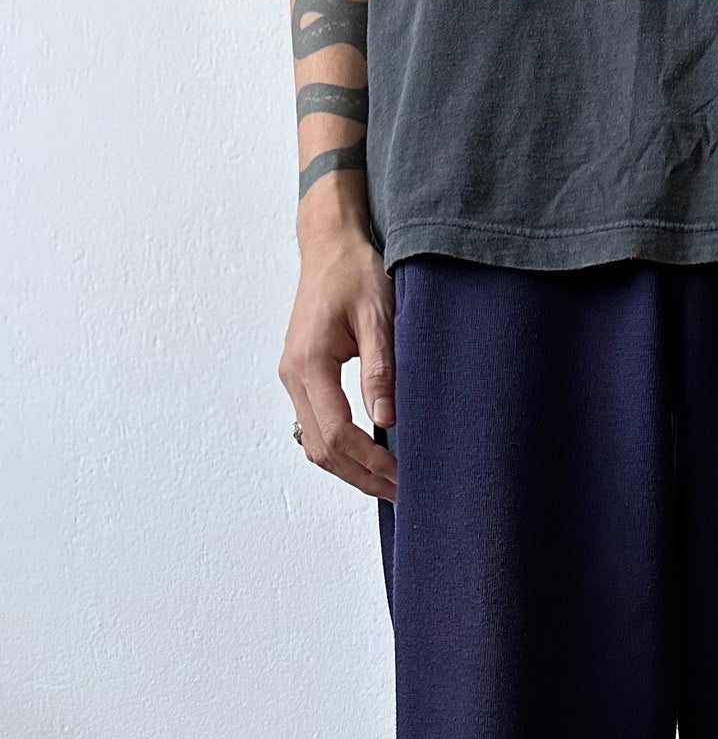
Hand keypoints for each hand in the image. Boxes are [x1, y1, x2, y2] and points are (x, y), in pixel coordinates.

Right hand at [279, 221, 397, 501]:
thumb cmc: (354, 272)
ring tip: (389, 483)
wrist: (329, 245)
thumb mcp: (378, 317)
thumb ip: (381, 370)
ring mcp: (293, 379)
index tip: (402, 476)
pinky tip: (370, 458)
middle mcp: (293, 376)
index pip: (338, 432)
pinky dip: (341, 451)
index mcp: (309, 363)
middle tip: (401, 493)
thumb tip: (387, 420)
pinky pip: (315, 428)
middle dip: (361, 477)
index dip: (371, 462)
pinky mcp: (301, 378)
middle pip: (322, 449)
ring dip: (350, 469)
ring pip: (315, 444)